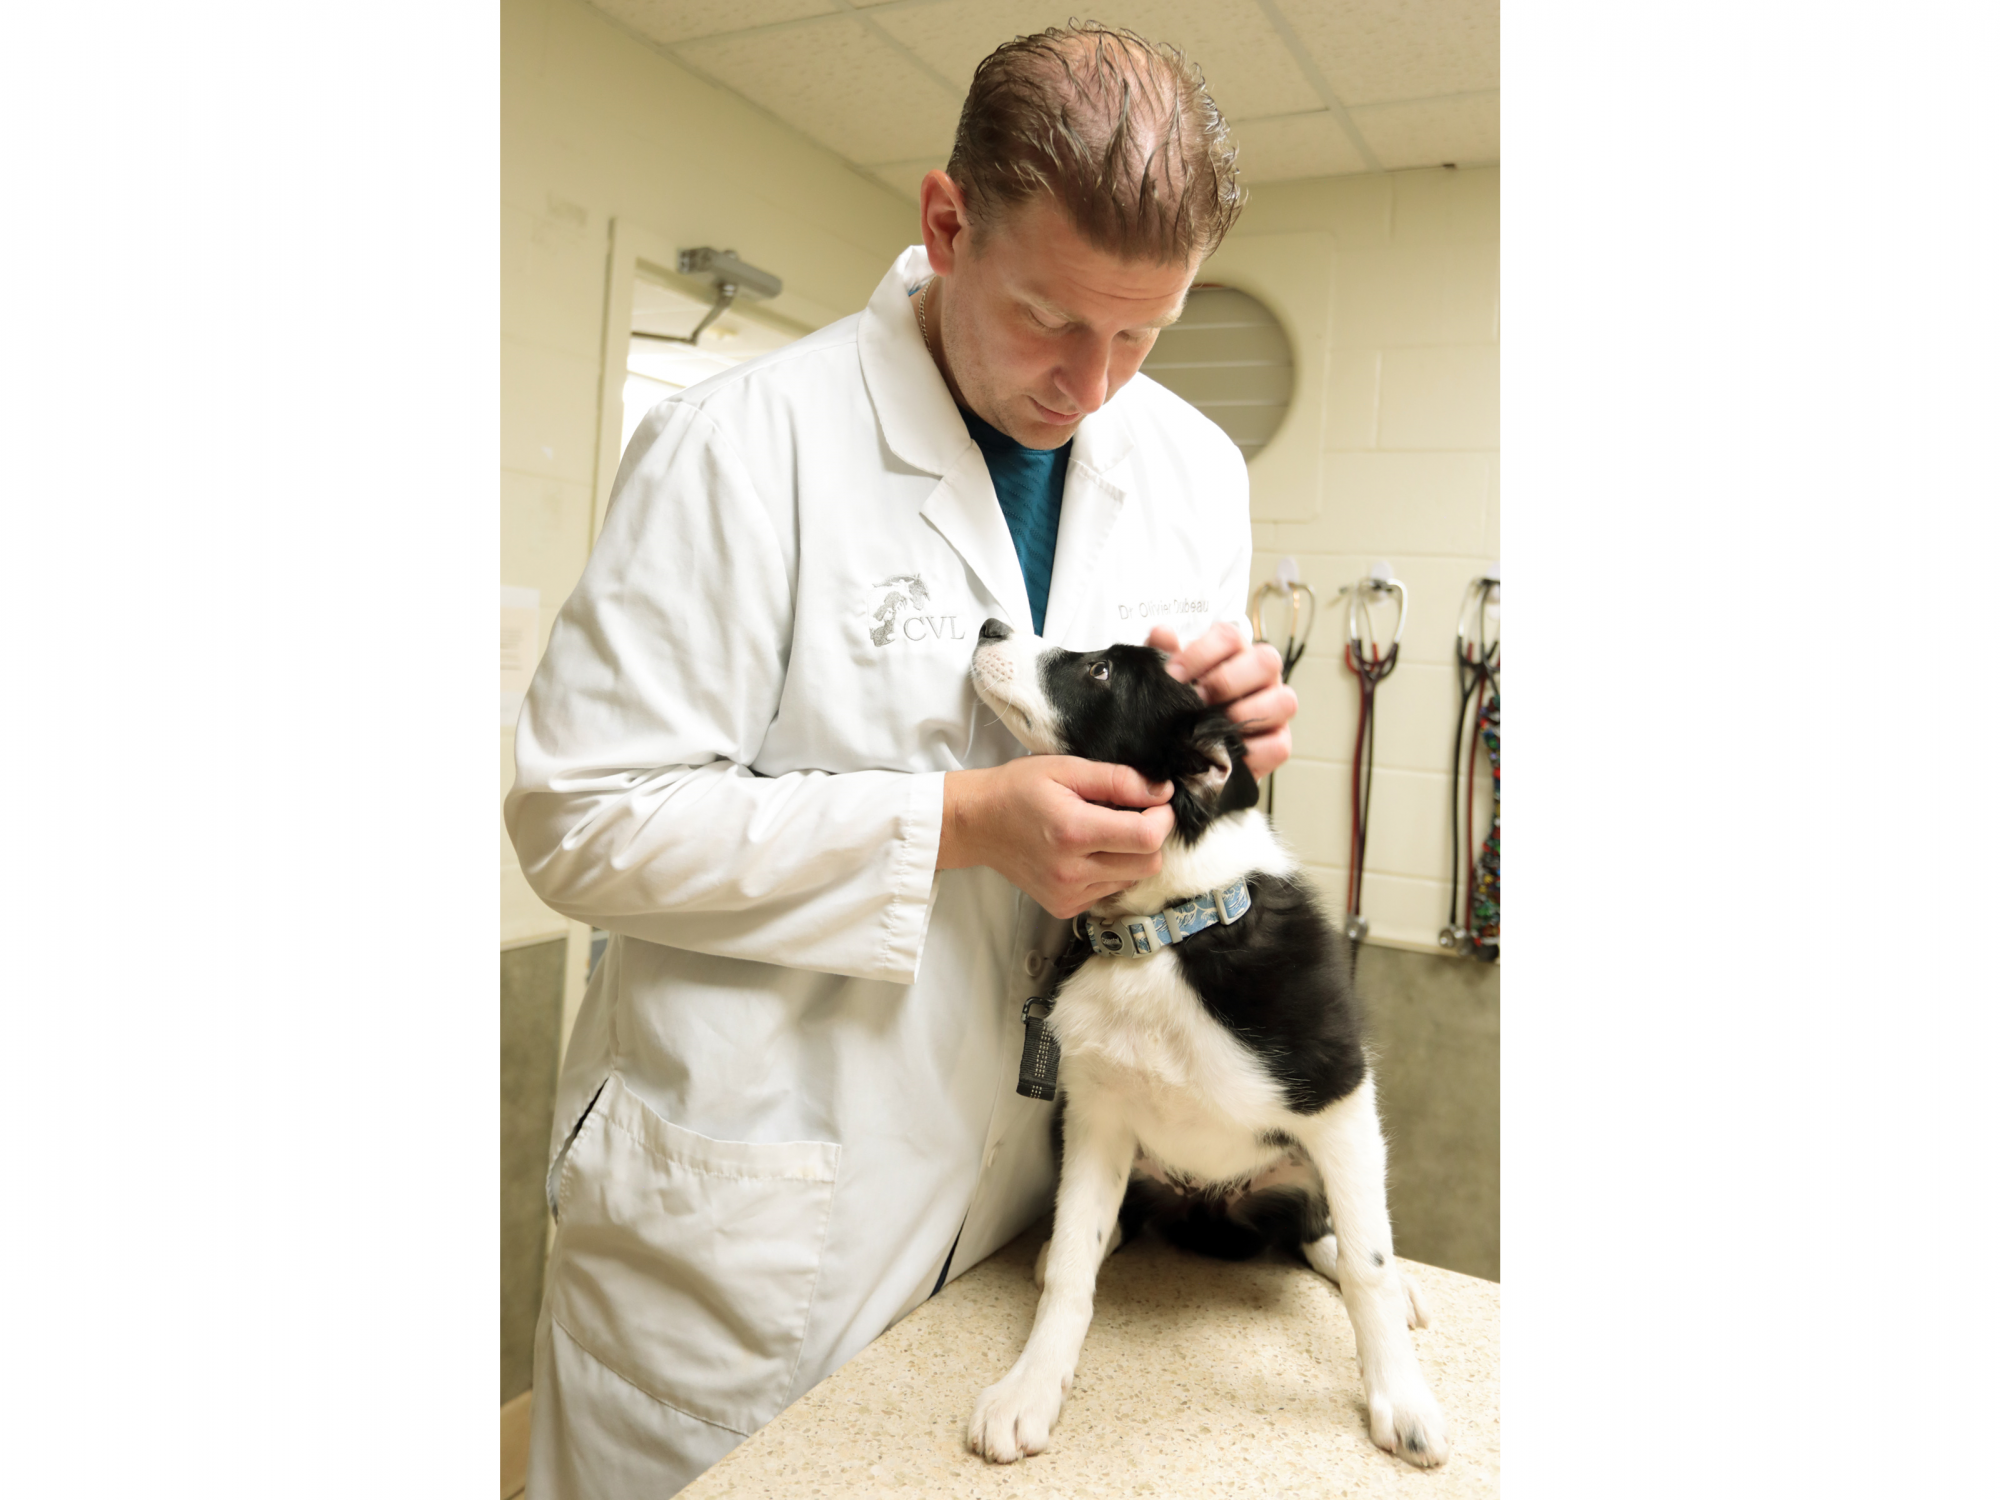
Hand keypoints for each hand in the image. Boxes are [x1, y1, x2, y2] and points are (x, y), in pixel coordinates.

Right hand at [938, 757, 1174, 918]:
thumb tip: (1162, 792)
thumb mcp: (1066, 769)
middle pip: (1148, 864)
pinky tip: (1088, 852)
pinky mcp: (1064, 907)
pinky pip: (1110, 891)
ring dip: (1130, 855)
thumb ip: (1117, 780)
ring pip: (1132, 879)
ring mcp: (1067, 894)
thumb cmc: (1018, 789)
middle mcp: (1071, 871)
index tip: (1154, 802)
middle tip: (1130, 814)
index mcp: (1073, 832)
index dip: (1162, 818)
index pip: (1147, 838)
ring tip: (1101, 832)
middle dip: (1150, 836)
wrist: (977, 823)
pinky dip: (1110, 871)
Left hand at [1148, 622, 1295, 779]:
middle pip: (1266, 661)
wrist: (1189, 749)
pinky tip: (1224, 750)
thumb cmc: (1185, 704)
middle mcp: (1263, 675)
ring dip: (1245, 713)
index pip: (1230, 637)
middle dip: (1226, 681)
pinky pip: (1279, 745)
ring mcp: (1276, 708)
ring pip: (1285, 700)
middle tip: (1197, 699)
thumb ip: (1164, 654)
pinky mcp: (1279, 743)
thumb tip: (1163, 634)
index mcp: (1236, 652)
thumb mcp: (1171, 678)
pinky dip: (1252, 750)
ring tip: (1212, 726)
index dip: (1201, 653)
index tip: (1173, 674)